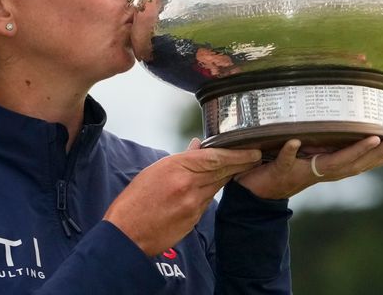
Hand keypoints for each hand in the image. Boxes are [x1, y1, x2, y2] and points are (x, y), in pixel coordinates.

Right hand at [104, 139, 260, 255]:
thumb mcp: (154, 172)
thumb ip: (180, 159)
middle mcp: (188, 186)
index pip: (214, 157)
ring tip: (242, 167)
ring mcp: (192, 205)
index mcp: (175, 168)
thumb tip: (197, 147)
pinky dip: (213, 192)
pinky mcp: (193, 220)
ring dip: (229, 177)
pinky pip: (208, 202)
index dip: (236, 153)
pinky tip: (216, 187)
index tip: (251, 149)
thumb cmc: (134, 201)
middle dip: (240, 163)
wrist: (127, 234)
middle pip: (221, 171)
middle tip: (256, 156)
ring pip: (217, 186)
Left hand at [235, 135, 382, 199]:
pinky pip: (285, 160)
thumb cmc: (285, 167)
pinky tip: (294, 141)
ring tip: (370, 138)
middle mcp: (321, 172)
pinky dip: (289, 151)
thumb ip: (324, 145)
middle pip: (354, 164)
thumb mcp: (308, 155)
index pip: (361, 163)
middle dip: (377, 153)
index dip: (382, 156)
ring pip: (330, 164)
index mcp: (329, 168)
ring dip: (352, 152)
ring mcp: (302, 171)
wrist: (258, 190)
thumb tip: (341, 124)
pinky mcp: (280, 170)